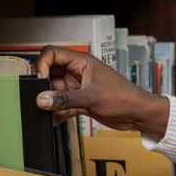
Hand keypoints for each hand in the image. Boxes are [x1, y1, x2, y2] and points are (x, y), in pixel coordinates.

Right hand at [34, 45, 170, 136]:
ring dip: (49, 102)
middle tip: (37, 99)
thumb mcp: (90, 97)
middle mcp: (77, 72)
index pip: (52, 54)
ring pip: (55, 91)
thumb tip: (41, 100)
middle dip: (42, 86)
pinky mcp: (81, 102)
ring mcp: (78, 87)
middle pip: (50, 73)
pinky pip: (63, 105)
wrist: (138, 114)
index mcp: (81, 62)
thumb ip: (64, 99)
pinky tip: (52, 121)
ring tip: (42, 112)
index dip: (42, 64)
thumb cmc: (122, 97)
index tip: (40, 80)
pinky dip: (57, 113)